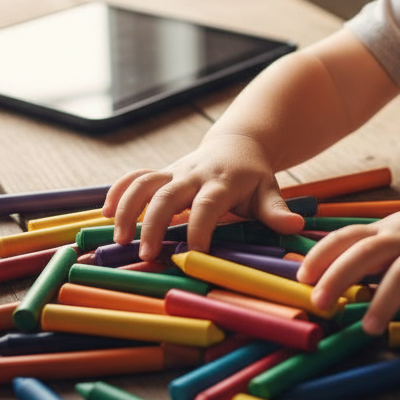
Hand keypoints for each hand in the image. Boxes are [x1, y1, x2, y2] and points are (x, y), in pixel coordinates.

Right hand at [102, 133, 304, 260]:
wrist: (239, 144)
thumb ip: (277, 211)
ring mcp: (175, 172)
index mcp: (222, 182)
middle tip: (147, 255)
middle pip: (167, 195)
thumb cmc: (253, 177)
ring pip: (144, 183)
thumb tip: (296, 226)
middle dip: (154, 223)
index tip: (193, 255)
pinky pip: (135, 177)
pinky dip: (117, 191)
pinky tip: (103, 213)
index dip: (199, 228)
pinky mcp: (162, 173)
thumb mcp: (269, 190)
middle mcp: (194, 175)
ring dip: (127, 208)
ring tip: (119, 238)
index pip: (207, 205)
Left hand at [297, 198, 399, 345]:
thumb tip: (331, 280)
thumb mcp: (399, 235)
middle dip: (340, 275)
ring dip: (385, 300)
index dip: (323, 253)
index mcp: (387, 230)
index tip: (302, 276)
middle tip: (320, 303)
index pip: (348, 236)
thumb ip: (370, 254)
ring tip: (369, 328)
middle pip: (368, 252)